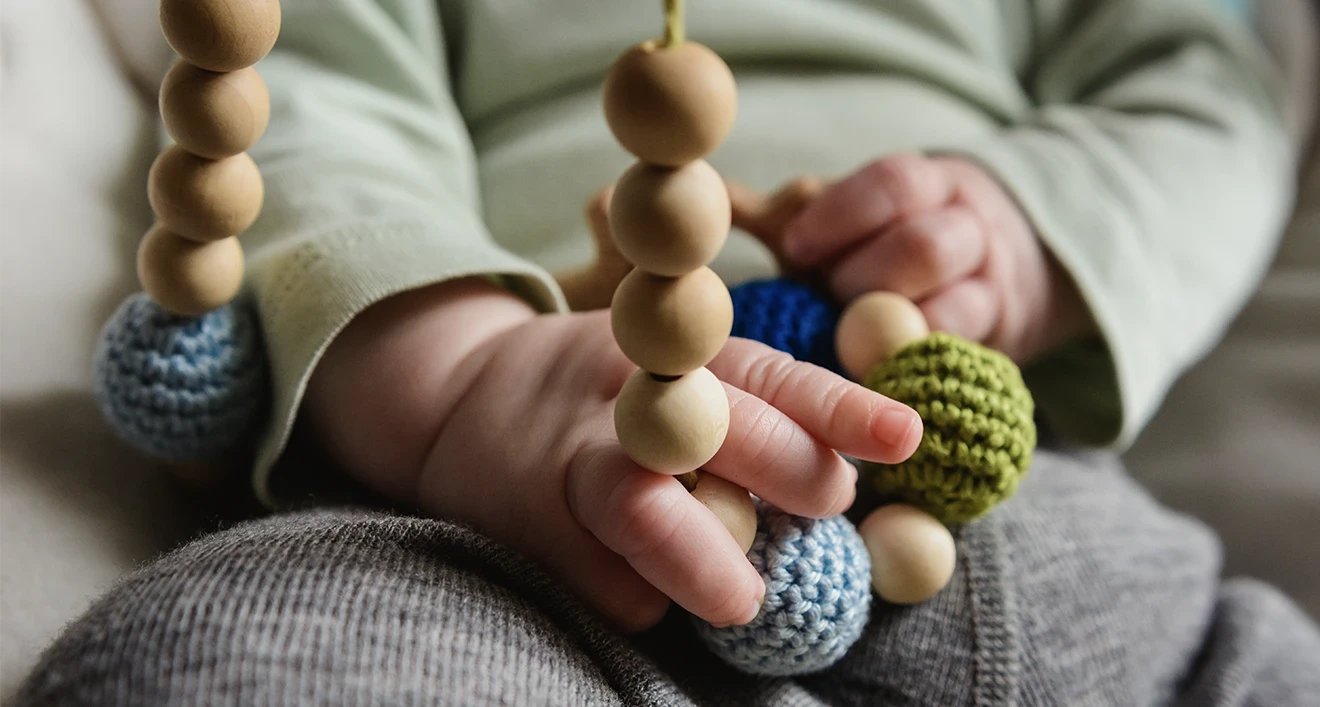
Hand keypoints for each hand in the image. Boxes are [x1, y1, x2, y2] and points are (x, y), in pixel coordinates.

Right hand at [303, 279, 921, 631]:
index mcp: (673, 354)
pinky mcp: (531, 528)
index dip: (839, 407)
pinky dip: (641, 598)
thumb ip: (744, 410)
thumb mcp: (665, 370)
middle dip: (789, 470)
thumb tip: (843, 482)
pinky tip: (651, 596)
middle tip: (827, 504)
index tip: (905, 437)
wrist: (450, 400)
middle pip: (719, 427)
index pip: (770, 374)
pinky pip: (604, 582)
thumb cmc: (593, 395)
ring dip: (708, 562)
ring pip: (645, 509)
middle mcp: (624, 397)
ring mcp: (570, 462)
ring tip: (743, 598)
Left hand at [778, 154, 1092, 362]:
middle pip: (925, 247)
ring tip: (849, 346)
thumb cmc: (889, 248)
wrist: (995, 271)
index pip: (894, 184)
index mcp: (928, 186)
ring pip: (954, 309)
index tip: (794, 248)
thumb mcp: (850, 220)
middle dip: (865, 280)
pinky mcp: (1000, 343)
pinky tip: (876, 379)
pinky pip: (962, 359)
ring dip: (891, 335)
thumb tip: (712, 195)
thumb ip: (787, 214)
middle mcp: (969, 229)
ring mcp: (991, 288)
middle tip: (827, 301)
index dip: (841, 216)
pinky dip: (915, 370)